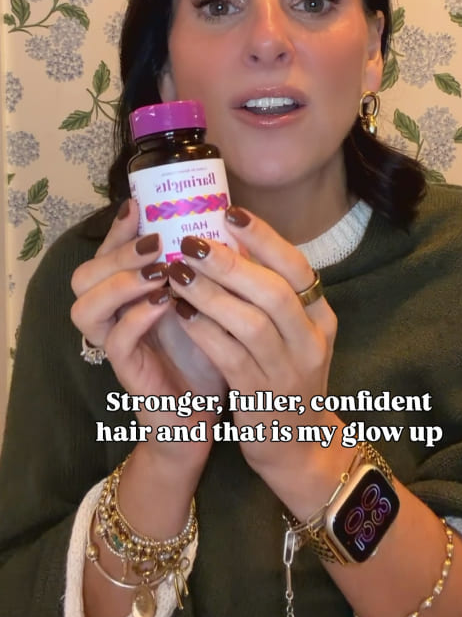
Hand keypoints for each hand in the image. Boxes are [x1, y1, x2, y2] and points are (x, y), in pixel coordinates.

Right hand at [70, 199, 226, 470]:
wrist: (205, 412)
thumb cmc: (207, 351)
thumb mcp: (207, 301)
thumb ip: (201, 268)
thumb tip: (221, 220)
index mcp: (130, 294)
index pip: (107, 253)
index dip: (118, 229)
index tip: (139, 204)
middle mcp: (114, 316)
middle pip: (85, 275)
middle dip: (118, 253)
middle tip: (155, 241)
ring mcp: (116, 345)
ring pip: (85, 307)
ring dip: (119, 283)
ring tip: (157, 271)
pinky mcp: (128, 373)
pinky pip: (116, 342)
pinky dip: (137, 318)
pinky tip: (165, 303)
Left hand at [167, 206, 349, 512]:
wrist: (297, 445)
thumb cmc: (283, 374)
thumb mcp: (292, 332)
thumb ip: (269, 292)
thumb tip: (229, 237)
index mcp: (321, 317)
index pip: (298, 268)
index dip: (264, 238)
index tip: (230, 213)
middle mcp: (311, 342)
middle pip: (274, 292)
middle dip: (230, 263)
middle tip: (191, 241)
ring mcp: (288, 373)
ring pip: (249, 323)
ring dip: (209, 294)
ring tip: (176, 273)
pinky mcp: (261, 399)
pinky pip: (229, 357)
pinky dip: (203, 330)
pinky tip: (180, 312)